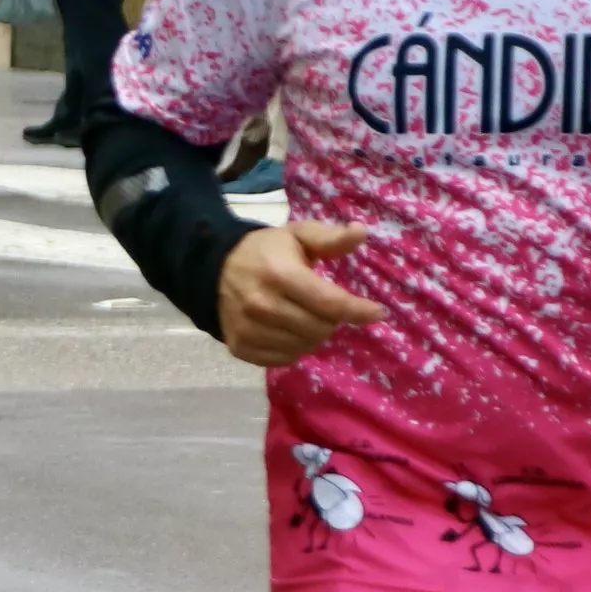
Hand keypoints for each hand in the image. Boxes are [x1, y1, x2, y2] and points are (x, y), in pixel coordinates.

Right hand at [213, 221, 385, 366]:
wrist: (213, 269)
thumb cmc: (264, 251)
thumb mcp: (297, 236)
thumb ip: (330, 238)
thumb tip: (361, 232)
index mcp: (280, 275)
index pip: (329, 303)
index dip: (358, 310)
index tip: (377, 312)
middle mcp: (263, 306)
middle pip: (320, 329)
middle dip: (332, 319)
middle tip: (326, 306)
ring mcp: (249, 330)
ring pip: (304, 346)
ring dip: (314, 334)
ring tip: (306, 316)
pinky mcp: (241, 347)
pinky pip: (284, 358)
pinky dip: (294, 347)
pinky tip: (289, 330)